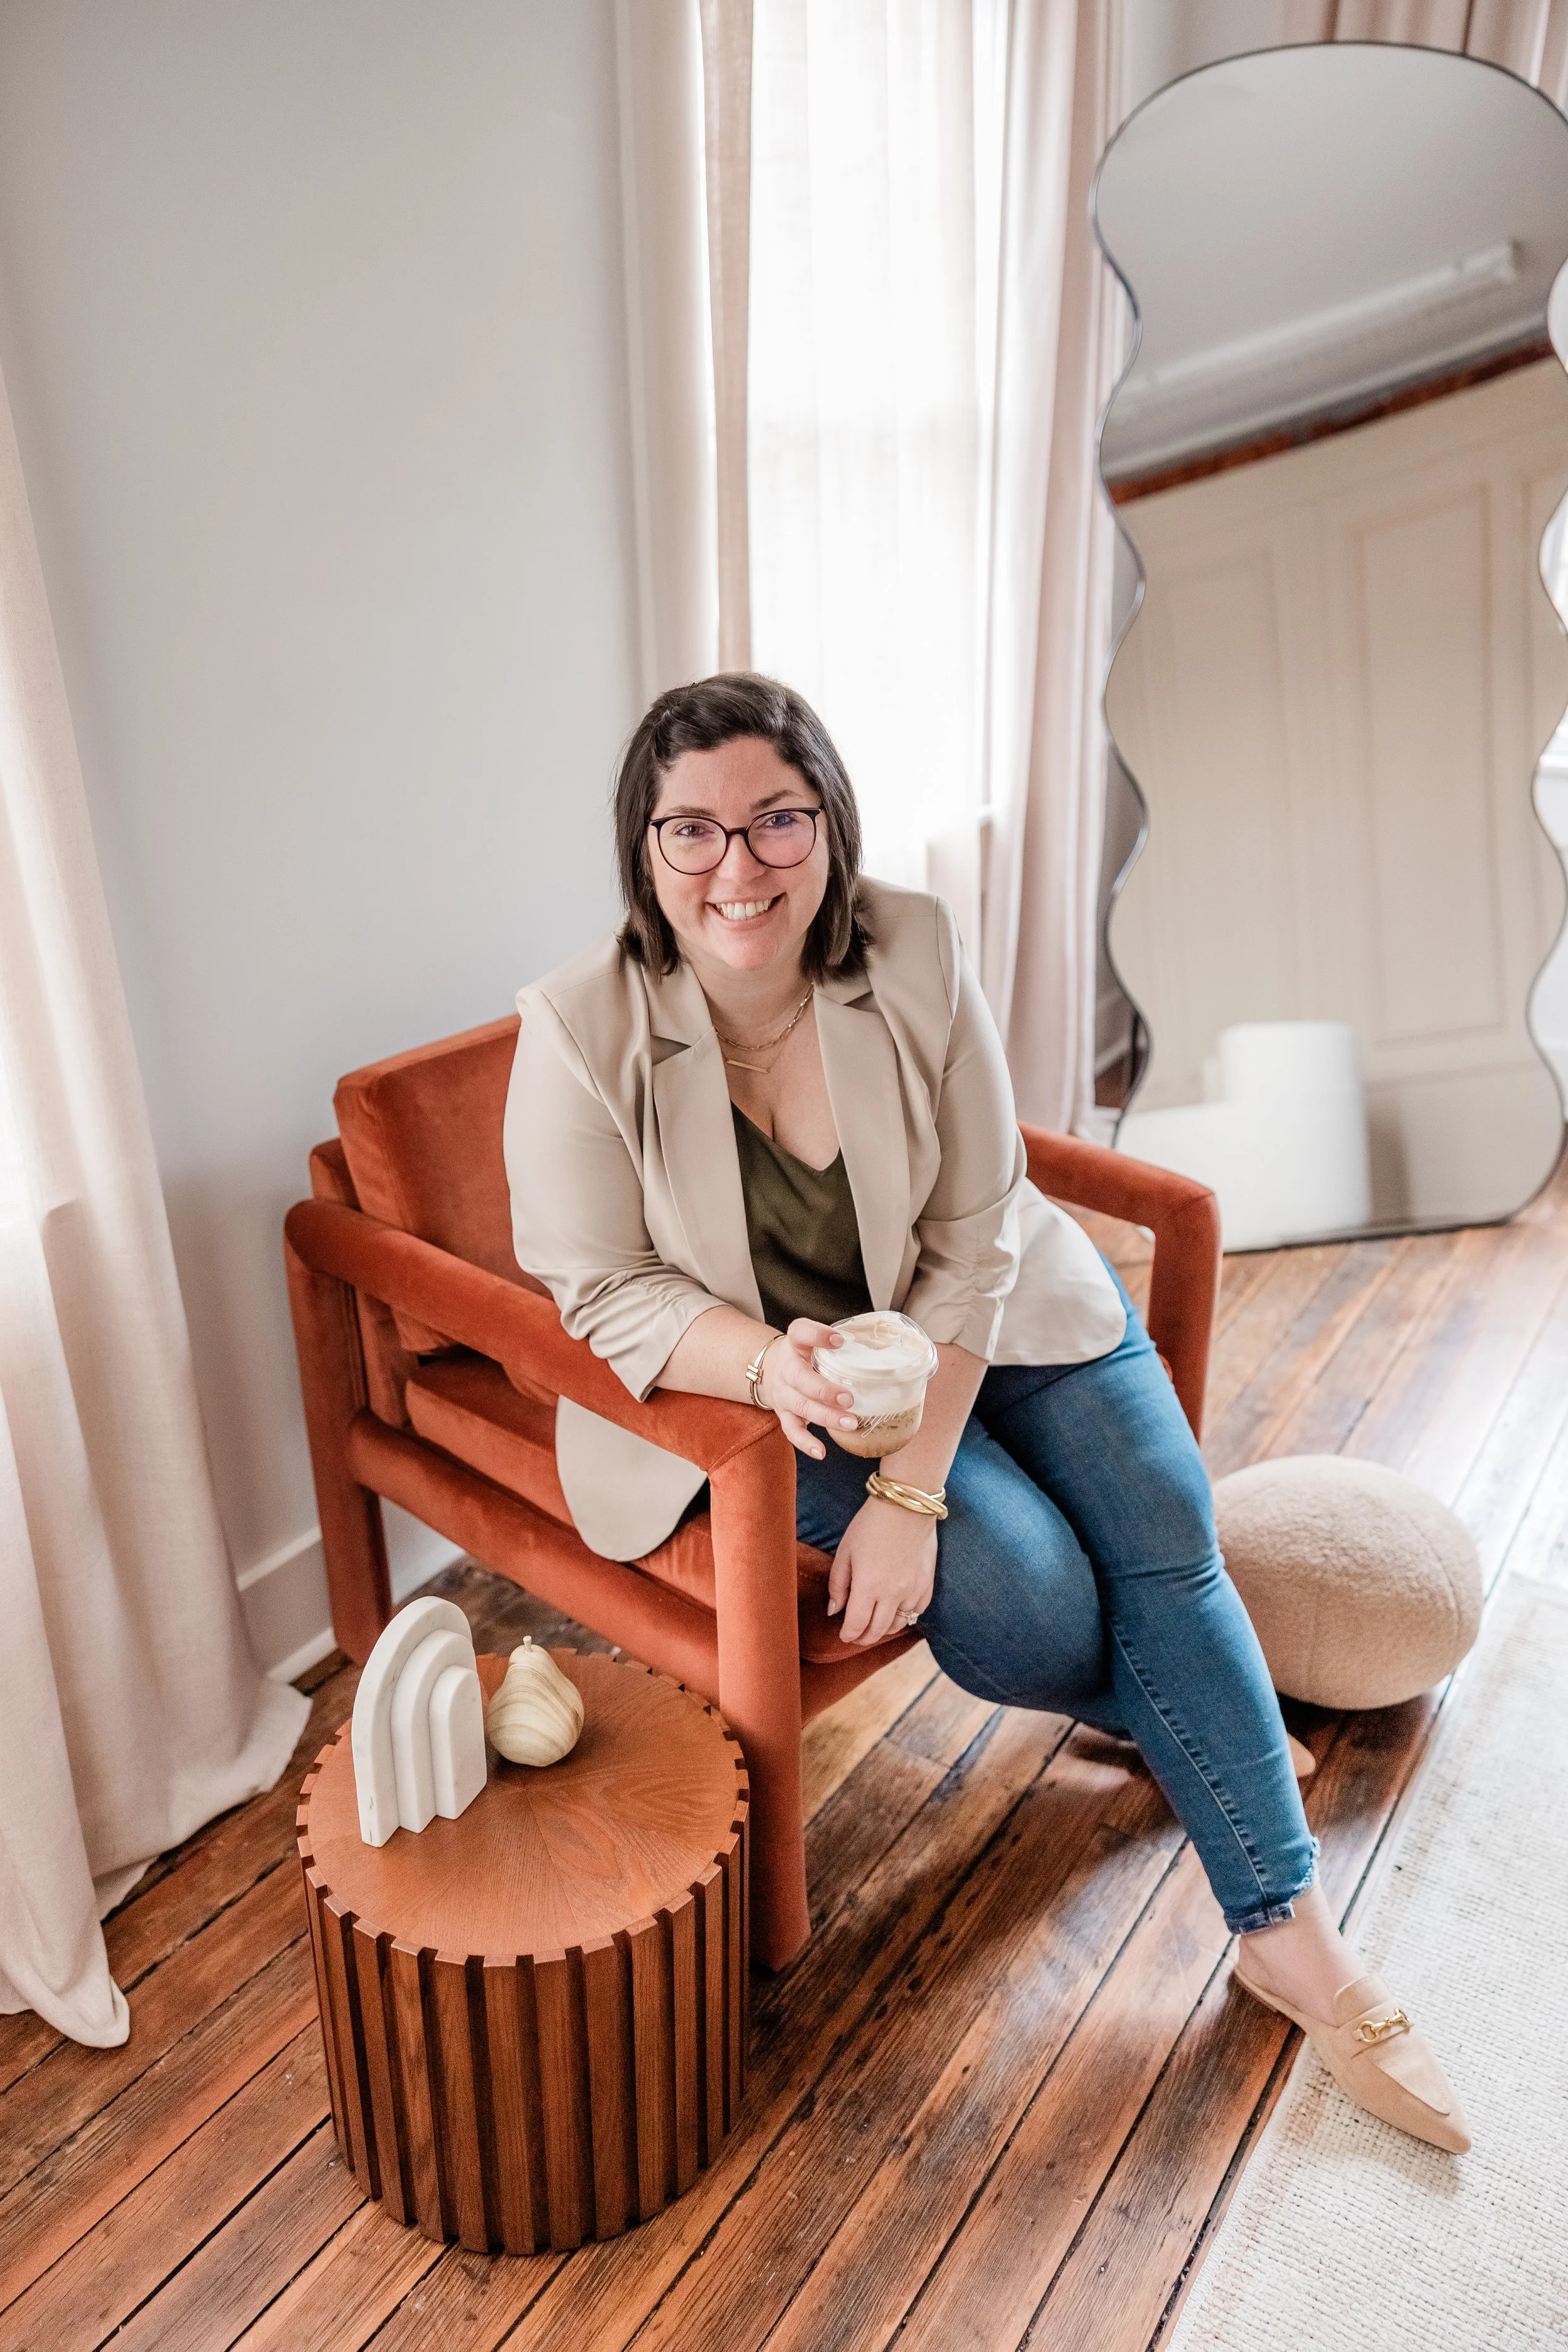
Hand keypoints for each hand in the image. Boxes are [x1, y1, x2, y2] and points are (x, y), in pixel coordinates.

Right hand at [757, 1319, 860, 1459]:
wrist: (770, 1371)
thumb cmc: (803, 1355)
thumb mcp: (814, 1341)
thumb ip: (839, 1345)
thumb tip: (884, 1352)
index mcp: (795, 1344)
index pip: (801, 1332)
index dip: (818, 1336)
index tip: (839, 1341)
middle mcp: (786, 1368)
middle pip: (801, 1379)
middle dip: (825, 1391)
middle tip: (849, 1398)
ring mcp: (783, 1393)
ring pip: (801, 1407)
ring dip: (826, 1417)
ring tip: (850, 1423)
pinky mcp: (784, 1414)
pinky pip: (792, 1431)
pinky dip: (806, 1443)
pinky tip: (821, 1452)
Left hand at [827, 1498, 936, 1646]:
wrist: (906, 1505)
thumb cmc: (870, 1525)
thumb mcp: (845, 1552)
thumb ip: (838, 1584)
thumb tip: (834, 1611)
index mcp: (867, 1586)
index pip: (857, 1624)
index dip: (848, 1635)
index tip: (843, 1635)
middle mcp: (892, 1593)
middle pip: (878, 1630)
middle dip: (864, 1637)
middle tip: (856, 1636)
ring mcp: (913, 1590)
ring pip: (899, 1624)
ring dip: (885, 1629)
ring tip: (875, 1626)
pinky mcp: (927, 1583)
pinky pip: (917, 1611)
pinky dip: (906, 1616)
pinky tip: (897, 1611)